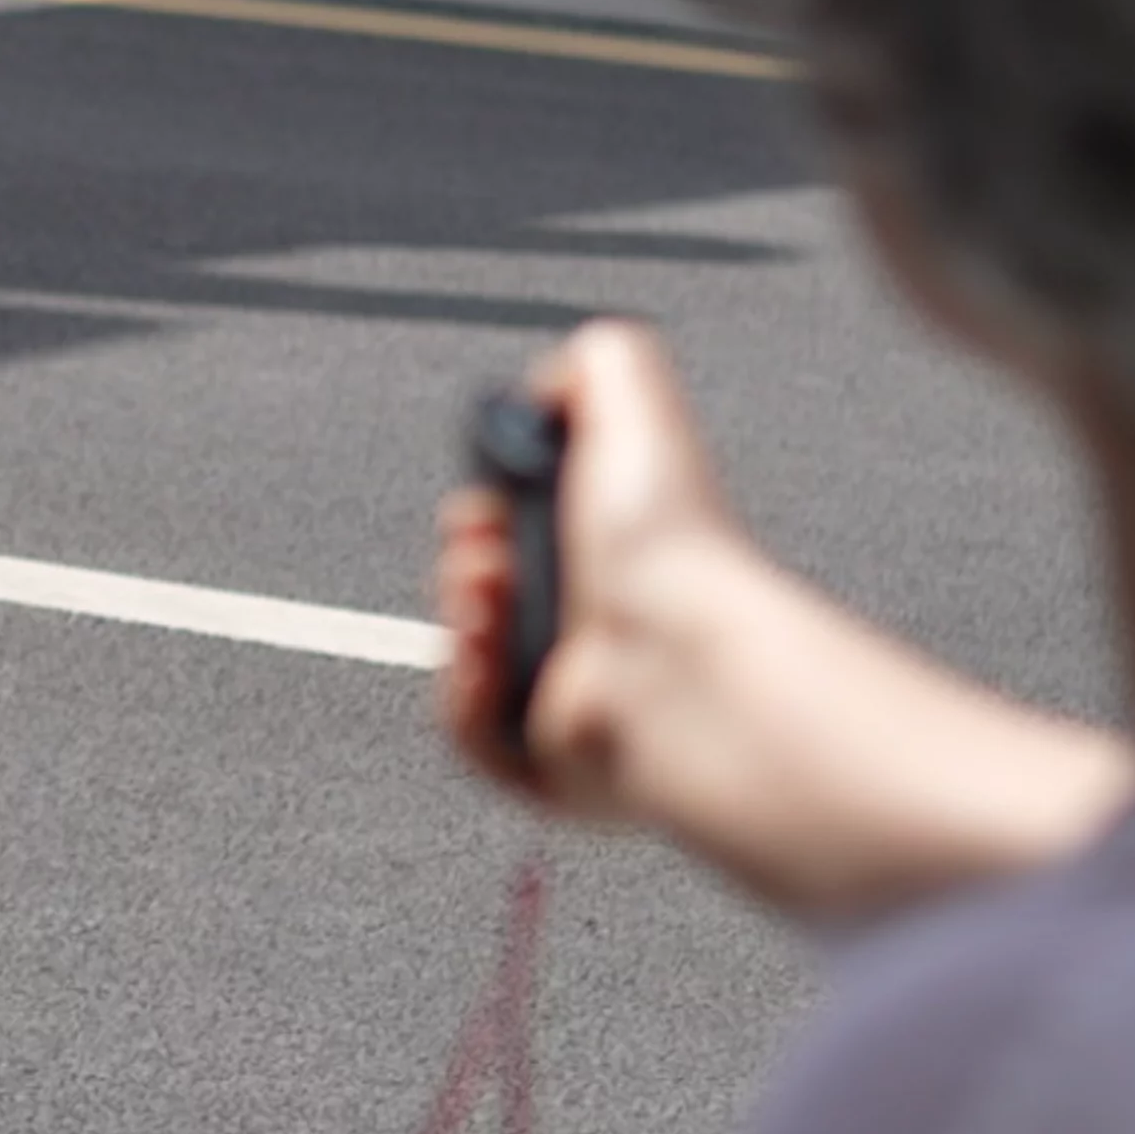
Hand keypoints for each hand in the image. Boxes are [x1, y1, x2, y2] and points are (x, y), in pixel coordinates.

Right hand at [438, 319, 754, 820]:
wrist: (679, 654)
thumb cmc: (668, 538)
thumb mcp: (635, 406)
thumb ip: (593, 365)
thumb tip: (544, 392)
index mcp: (613, 559)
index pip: (519, 542)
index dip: (479, 519)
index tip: (481, 511)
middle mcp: (597, 631)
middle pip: (481, 600)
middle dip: (460, 565)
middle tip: (483, 557)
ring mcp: (577, 704)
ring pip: (466, 669)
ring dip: (455, 628)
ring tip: (488, 604)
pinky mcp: (554, 768)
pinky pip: (472, 737)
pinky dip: (462, 698)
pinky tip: (487, 664)